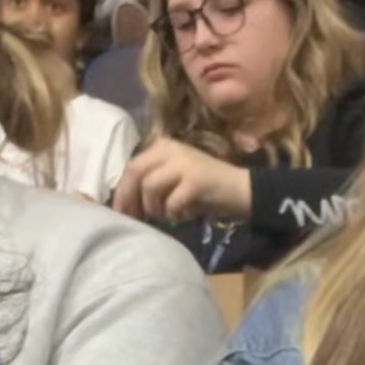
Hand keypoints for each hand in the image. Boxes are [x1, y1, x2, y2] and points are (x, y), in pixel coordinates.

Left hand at [114, 139, 253, 223]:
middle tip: (134, 218)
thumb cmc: (207, 188)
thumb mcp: (175, 178)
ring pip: (150, 188)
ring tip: (168, 215)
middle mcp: (171, 150)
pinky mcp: (195, 182)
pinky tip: (184, 216)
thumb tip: (127, 201)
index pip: (132, 165)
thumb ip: (153, 181)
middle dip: (131, 199)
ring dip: (155, 208)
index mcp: (163, 146)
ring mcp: (184, 164)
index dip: (123, 190)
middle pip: (136, 174)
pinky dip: (174, 214)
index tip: (122, 211)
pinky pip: (171, 203)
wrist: (242, 190)